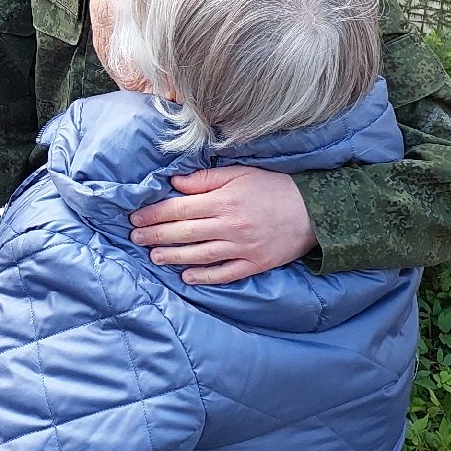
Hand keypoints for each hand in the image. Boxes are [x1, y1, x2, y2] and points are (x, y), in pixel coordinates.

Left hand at [128, 166, 315, 284]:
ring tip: (154, 256)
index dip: (154, 214)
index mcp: (224, 201)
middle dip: (156, 235)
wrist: (314, 210)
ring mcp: (243, 247)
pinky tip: (186, 277)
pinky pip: (225, 274)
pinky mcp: (255, 264)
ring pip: (200, 255)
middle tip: (136, 237)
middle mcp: (230, 226)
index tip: (136, 216)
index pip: (179, 208)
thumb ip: (205, 179)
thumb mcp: (239, 174)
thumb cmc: (274, 187)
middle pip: (184, 233)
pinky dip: (204, 277)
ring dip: (173, 257)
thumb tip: (174, 184)